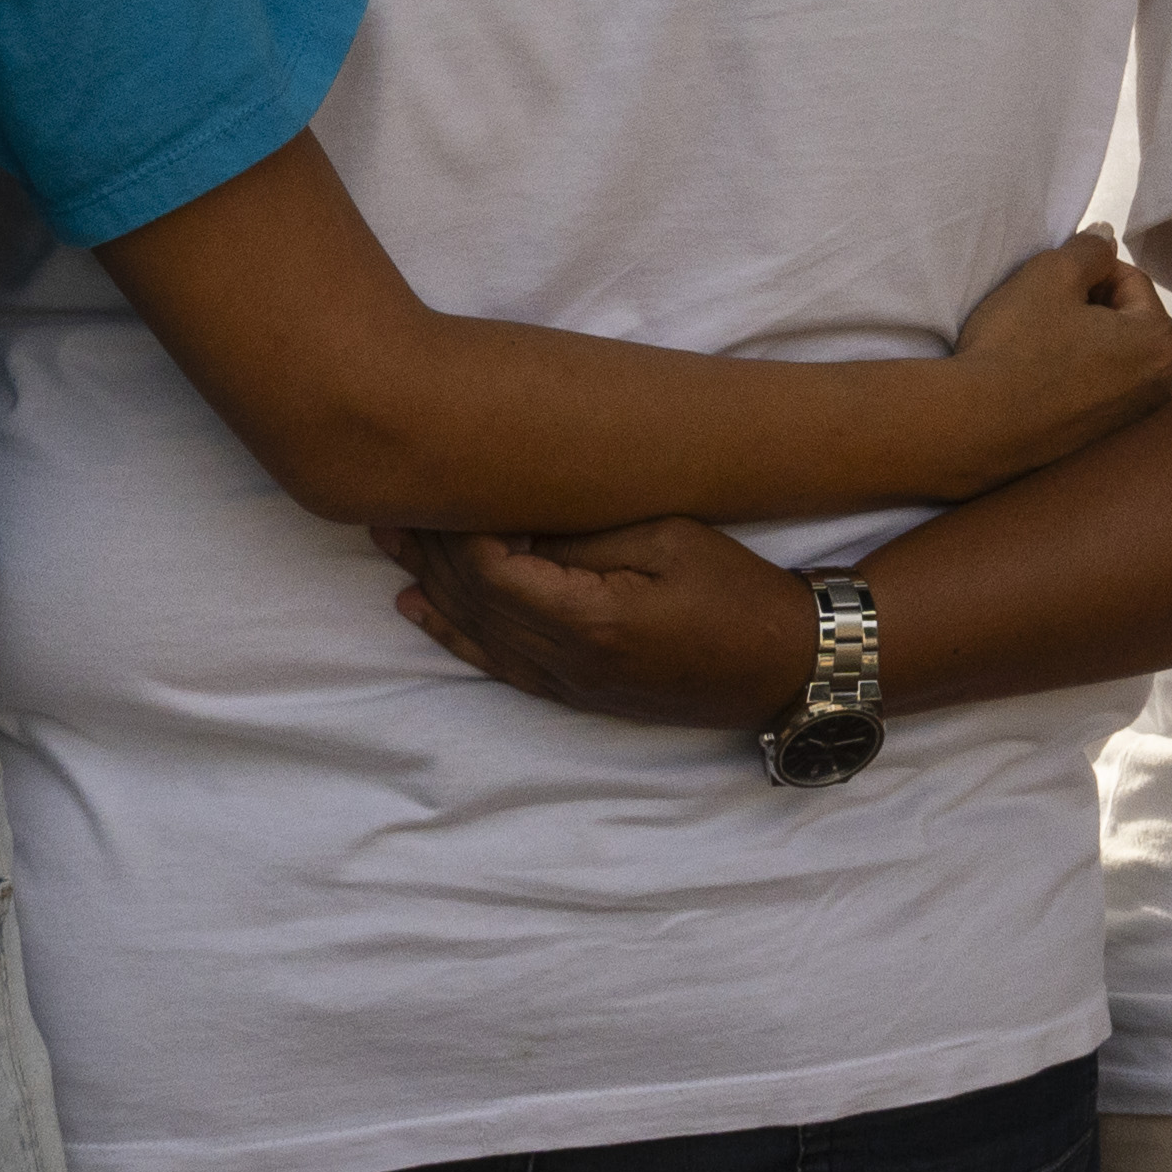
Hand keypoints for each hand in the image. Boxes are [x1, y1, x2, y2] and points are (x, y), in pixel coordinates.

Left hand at [376, 514, 818, 728]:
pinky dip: (452, 635)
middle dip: (428, 549)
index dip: (458, 526)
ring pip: (476, 634)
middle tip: (388, 498)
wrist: (785, 666)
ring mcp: (570, 685)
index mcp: (588, 621)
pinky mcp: (578, 694)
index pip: (491, 570)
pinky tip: (420, 611)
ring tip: (386, 542)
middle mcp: (567, 663)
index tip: (439, 477)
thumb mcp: (668, 540)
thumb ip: (583, 535)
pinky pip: (498, 664)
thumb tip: (512, 516)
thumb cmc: (737, 592)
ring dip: (429, 586)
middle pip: (473, 601)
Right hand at [943, 226, 1171, 481]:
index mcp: (1162, 344)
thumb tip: (1107, 238)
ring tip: (1037, 345)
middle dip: (1088, 307)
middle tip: (1041, 313)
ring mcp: (1134, 422)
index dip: (1085, 271)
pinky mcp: (1104, 444)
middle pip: (1126, 319)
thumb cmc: (1016, 347)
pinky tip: (1038, 378)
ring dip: (1079, 340)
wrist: (976, 427)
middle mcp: (1162, 388)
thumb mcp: (1051, 273)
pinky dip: (1072, 376)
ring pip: (1109, 354)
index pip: (1130, 280)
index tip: (1048, 287)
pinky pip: (1094, 389)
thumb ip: (1090, 248)